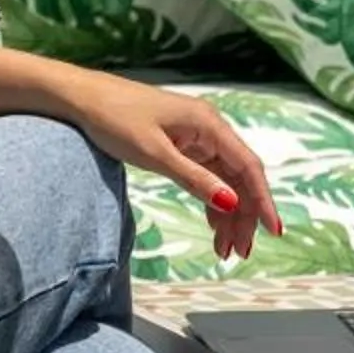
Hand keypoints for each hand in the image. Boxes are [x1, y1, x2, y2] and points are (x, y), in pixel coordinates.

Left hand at [75, 78, 284, 262]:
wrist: (81, 99)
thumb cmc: (114, 118)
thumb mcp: (154, 154)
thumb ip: (194, 179)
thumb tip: (232, 202)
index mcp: (208, 124)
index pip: (248, 166)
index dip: (263, 200)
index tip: (272, 231)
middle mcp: (209, 128)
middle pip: (239, 177)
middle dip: (244, 216)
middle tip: (239, 253)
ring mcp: (196, 137)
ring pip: (224, 180)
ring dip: (228, 214)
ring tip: (225, 250)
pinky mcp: (182, 145)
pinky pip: (207, 177)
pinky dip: (212, 201)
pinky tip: (213, 226)